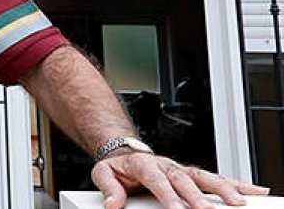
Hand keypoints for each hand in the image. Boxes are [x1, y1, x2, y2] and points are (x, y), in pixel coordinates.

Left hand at [92, 152, 269, 208]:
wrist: (124, 153)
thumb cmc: (118, 166)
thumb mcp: (103, 174)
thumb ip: (108, 188)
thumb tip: (112, 204)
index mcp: (144, 164)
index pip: (157, 180)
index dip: (168, 194)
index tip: (177, 208)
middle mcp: (166, 165)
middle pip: (185, 180)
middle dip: (197, 196)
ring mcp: (181, 169)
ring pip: (205, 176)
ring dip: (222, 188)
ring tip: (237, 202)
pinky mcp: (192, 175)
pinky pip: (215, 178)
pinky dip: (235, 184)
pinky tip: (252, 191)